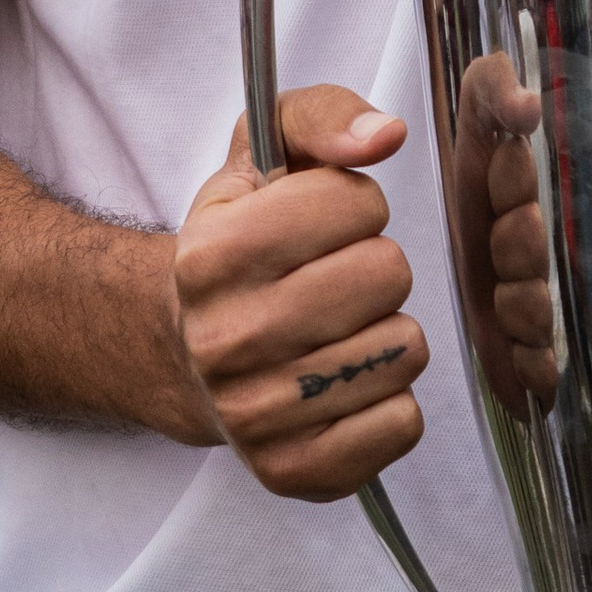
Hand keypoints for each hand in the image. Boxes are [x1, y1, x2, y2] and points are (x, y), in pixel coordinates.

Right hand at [172, 85, 430, 497]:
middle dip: (376, 268)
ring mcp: (254, 416)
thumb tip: (385, 134)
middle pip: (389, 275)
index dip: (355, 206)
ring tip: (338, 330)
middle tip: (333, 281)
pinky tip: (347, 384)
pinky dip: (390, 399)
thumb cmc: (241, 244)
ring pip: (405, 350)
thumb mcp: (259, 156)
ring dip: (387, 332)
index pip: (358, 205)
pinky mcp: (291, 473)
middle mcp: (223, 341)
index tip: (320, 226)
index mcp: (210, 255)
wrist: (186, 349)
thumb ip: (322, 117)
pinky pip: (403, 424)